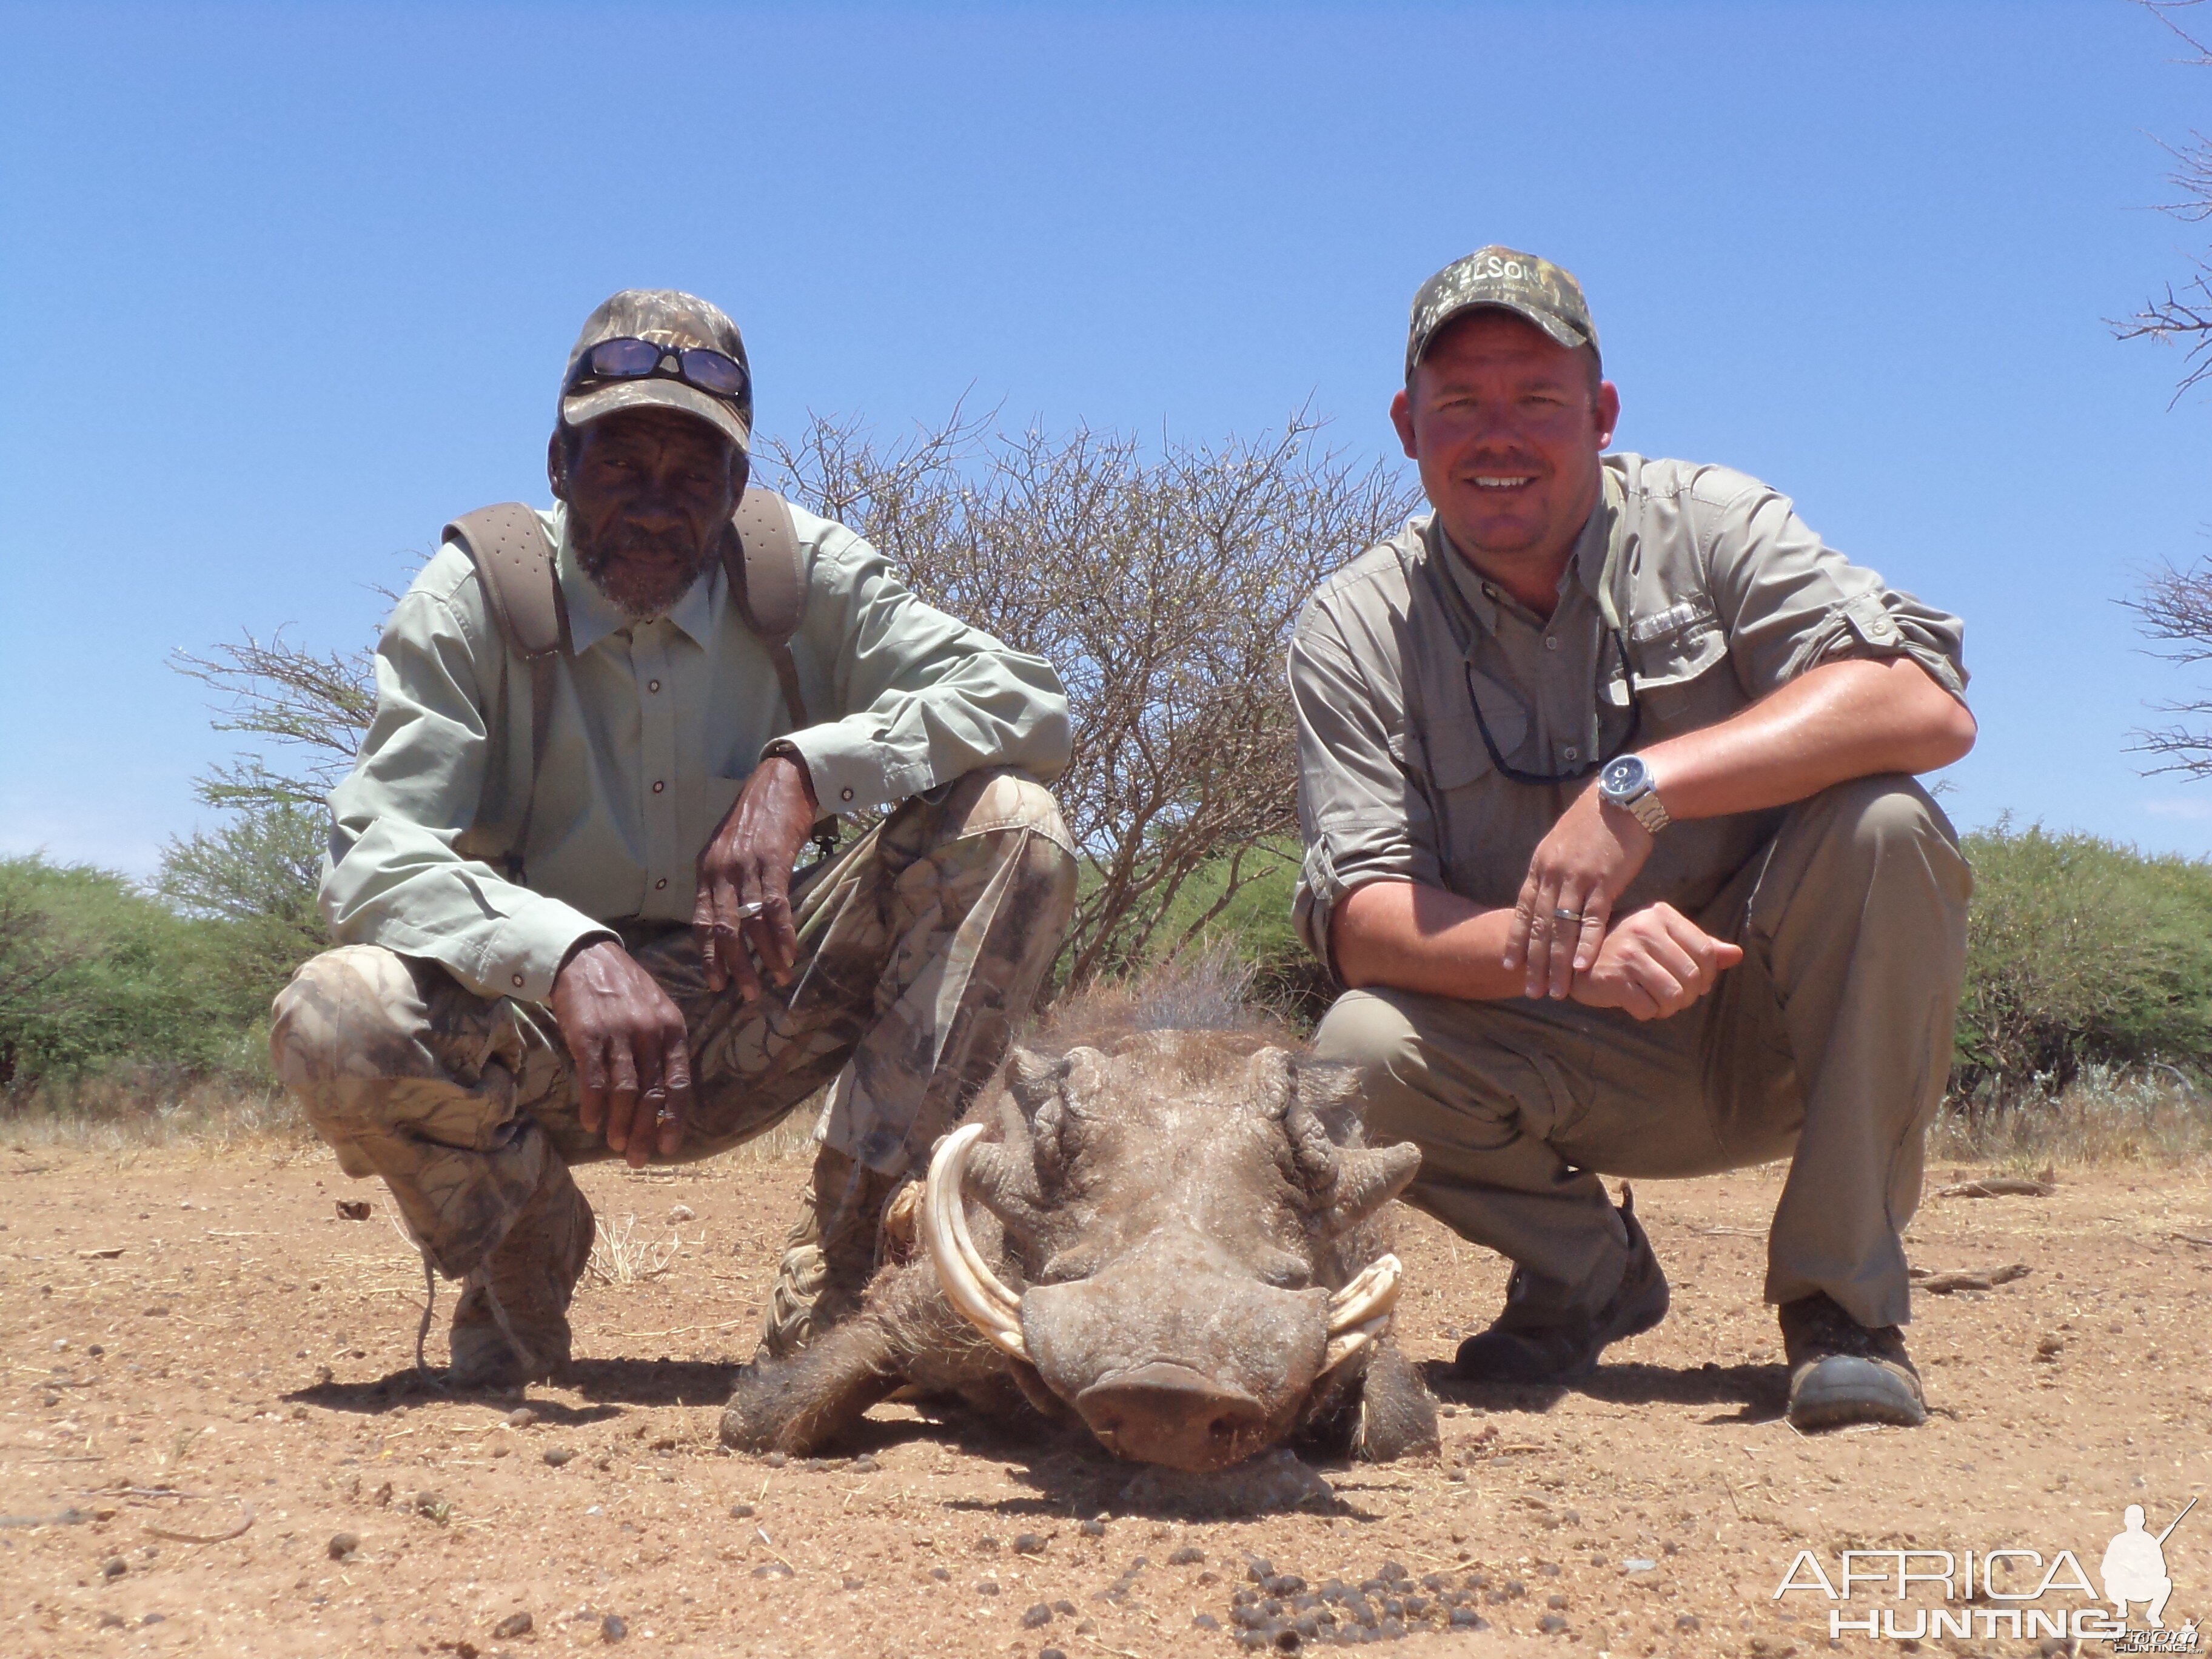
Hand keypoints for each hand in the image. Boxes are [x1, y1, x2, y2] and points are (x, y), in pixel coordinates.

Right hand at [550, 939, 693, 1166]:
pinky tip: (591, 1122)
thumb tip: (663, 1097)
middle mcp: (650, 1033)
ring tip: (616, 1145)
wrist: (587, 957)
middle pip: (651, 1093)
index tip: (668, 1146)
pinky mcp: (589, 1036)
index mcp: (672, 1029)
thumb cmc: (624, 990)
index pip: (678, 1083)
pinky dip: (594, 1106)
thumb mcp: (657, 1011)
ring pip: (625, 1091)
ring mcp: (619, 1034)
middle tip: (638, 1158)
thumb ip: (662, 1049)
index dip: (674, 1118)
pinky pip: (594, 1079)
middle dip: (645, 1131)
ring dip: (620, 1124)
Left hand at [693, 752, 819, 998]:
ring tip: (774, 979)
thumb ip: (724, 880)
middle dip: (734, 966)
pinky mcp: (773, 860)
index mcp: (706, 870)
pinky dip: (781, 935)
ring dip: (763, 956)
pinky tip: (788, 954)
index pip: (700, 921)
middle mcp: (721, 870)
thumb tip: (728, 918)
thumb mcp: (728, 848)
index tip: (716, 984)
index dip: (708, 956)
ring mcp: (746, 865)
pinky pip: (774, 906)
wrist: (781, 780)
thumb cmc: (758, 816)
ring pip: (749, 922)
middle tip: (746, 994)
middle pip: (722, 929)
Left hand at [1504, 782, 1657, 999]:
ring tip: (1555, 990)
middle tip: (1531, 992)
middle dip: (1533, 963)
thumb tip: (1548, 888)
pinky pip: (1591, 919)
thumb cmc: (1596, 821)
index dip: (1516, 940)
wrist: (1622, 797)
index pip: (1522, 910)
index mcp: (1540, 866)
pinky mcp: (1603, 881)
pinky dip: (1586, 945)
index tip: (1510, 965)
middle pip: (1538, 927)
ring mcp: (1576, 879)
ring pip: (1560, 929)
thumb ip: (1554, 868)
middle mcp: (1552, 875)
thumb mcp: (1563, 842)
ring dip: (1557, 963)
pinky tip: (1580, 966)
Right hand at [1567, 903, 1742, 1021]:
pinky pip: (1648, 1008)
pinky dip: (1649, 1013)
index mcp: (1660, 915)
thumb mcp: (1662, 938)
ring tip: (1659, 1002)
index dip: (1708, 976)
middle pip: (1692, 977)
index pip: (1706, 951)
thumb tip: (1737, 955)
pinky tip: (1639, 1004)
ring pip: (1674, 995)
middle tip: (1676, 997)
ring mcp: (1628, 954)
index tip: (1696, 984)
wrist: (1572, 957)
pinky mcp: (1613, 978)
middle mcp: (1645, 930)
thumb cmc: (1625, 948)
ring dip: (1670, 1007)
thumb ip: (1700, 945)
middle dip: (1689, 996)